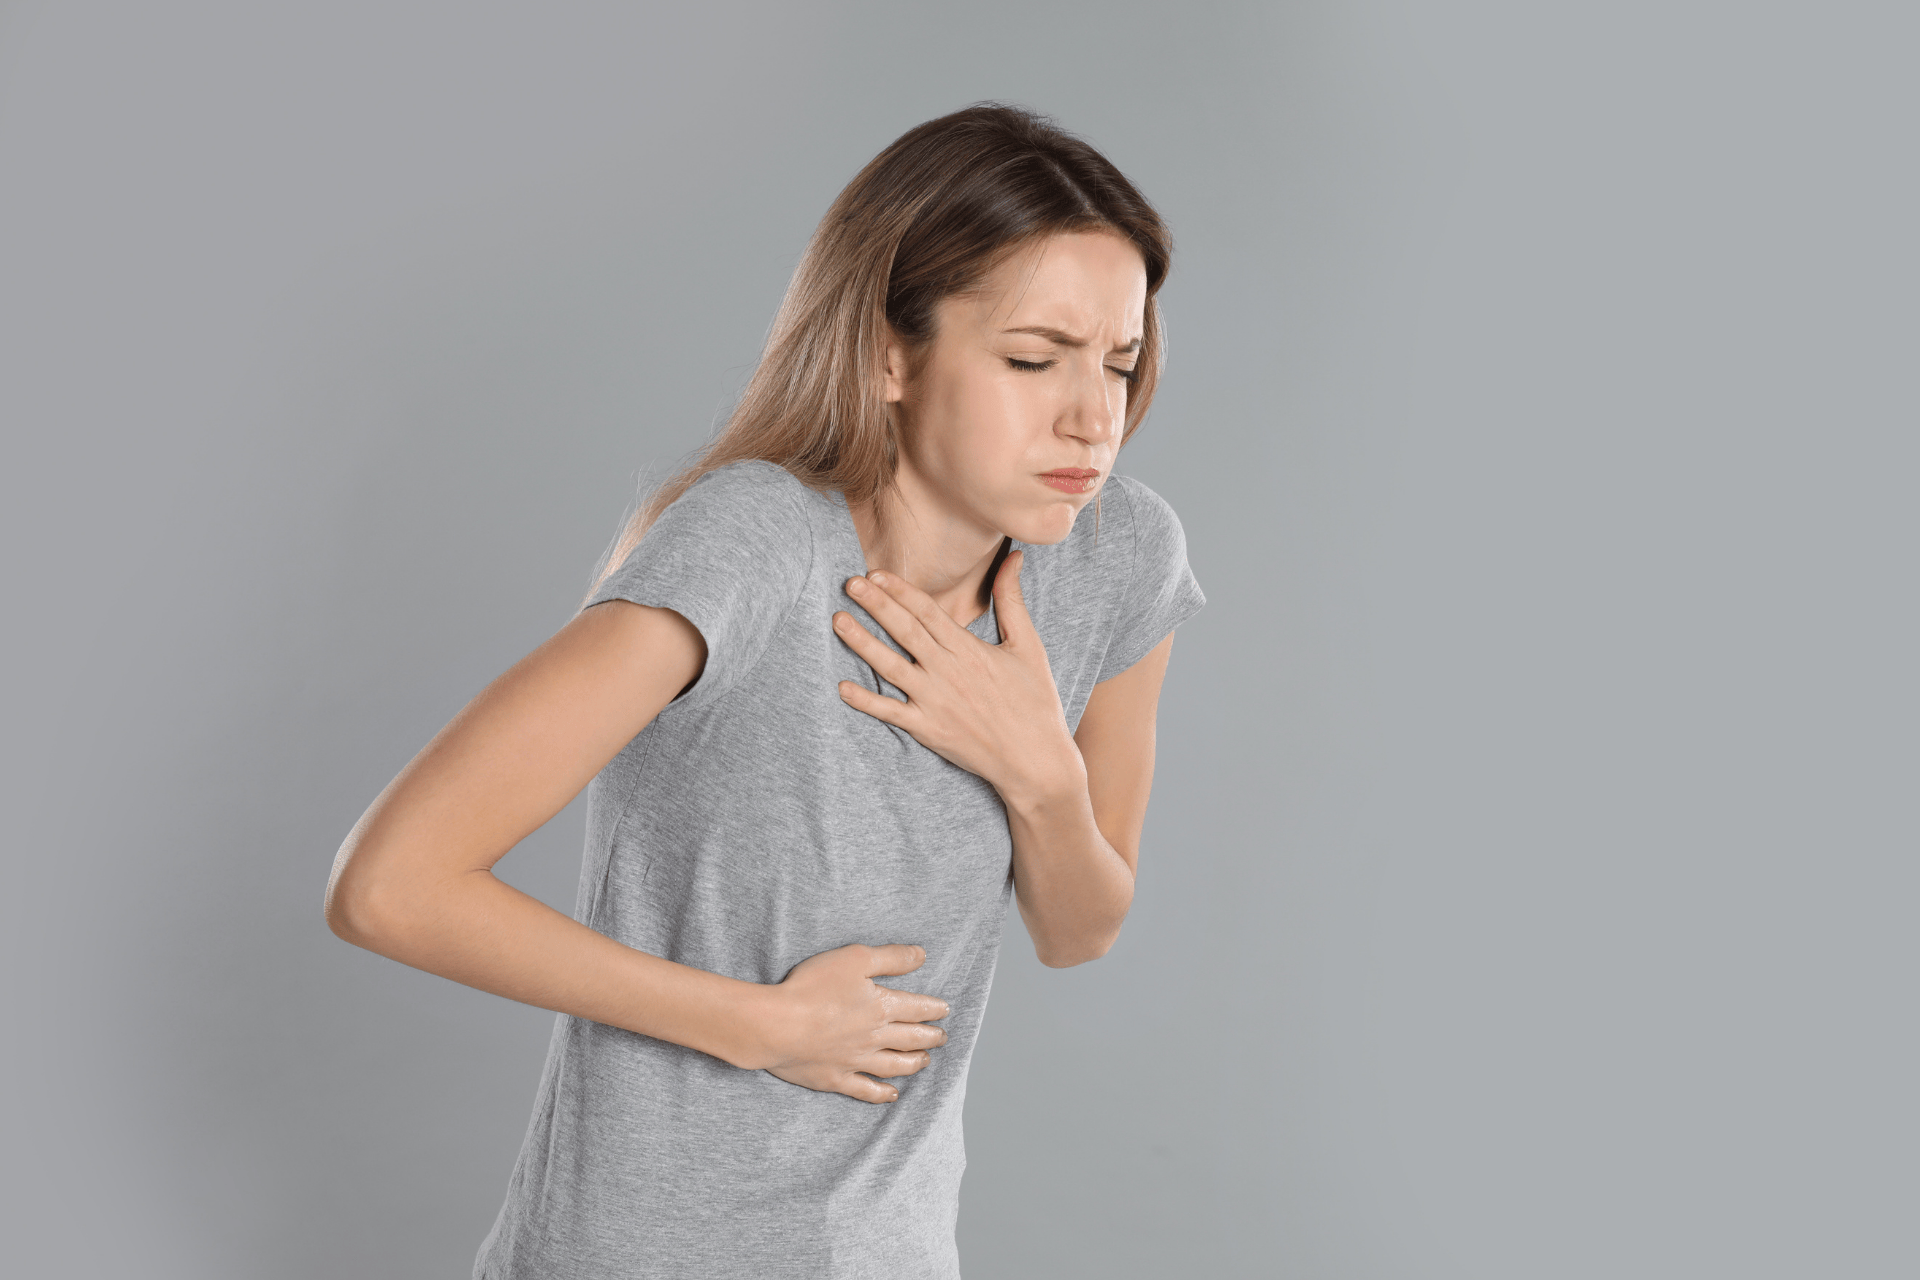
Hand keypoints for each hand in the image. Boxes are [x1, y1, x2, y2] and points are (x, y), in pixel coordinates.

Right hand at [756, 943, 950, 1103]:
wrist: (776, 1025)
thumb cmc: (812, 987)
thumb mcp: (855, 958)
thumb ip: (891, 958)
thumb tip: (921, 956)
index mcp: (880, 1007)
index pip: (916, 1009)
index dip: (933, 1009)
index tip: (945, 1010)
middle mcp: (873, 1037)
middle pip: (910, 1039)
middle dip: (929, 1037)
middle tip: (942, 1038)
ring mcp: (855, 1061)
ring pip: (894, 1066)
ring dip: (913, 1064)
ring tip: (925, 1061)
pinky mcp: (834, 1079)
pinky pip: (865, 1090)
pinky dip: (881, 1093)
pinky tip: (892, 1095)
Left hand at [834, 551, 1082, 805]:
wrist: (1035, 760)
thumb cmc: (1035, 702)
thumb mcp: (1028, 646)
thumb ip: (1012, 600)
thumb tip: (1015, 556)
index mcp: (970, 650)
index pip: (928, 611)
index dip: (901, 590)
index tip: (876, 573)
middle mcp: (948, 672)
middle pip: (905, 631)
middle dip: (875, 605)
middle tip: (850, 583)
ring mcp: (935, 702)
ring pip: (891, 666)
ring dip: (862, 643)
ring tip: (838, 621)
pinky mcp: (928, 730)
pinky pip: (891, 713)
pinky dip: (865, 701)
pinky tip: (842, 687)